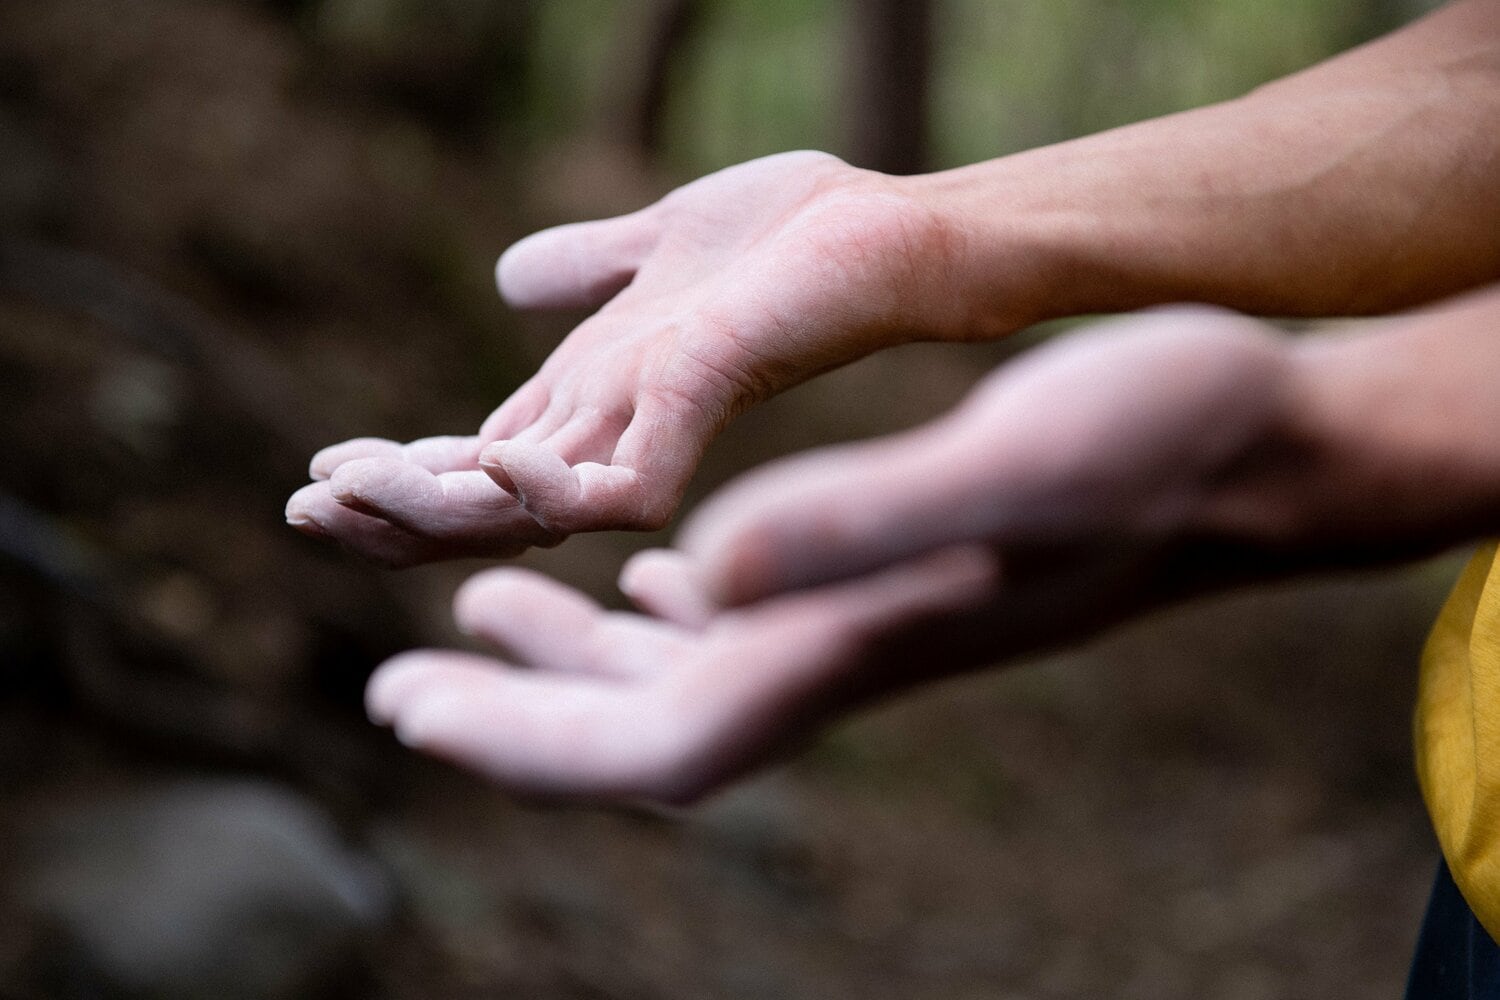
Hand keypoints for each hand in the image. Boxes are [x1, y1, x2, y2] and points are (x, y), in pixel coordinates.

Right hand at [288, 151, 957, 565]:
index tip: (315, 476)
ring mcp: (662, 432)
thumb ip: (586, 269)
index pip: (477, 469)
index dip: (399, 482)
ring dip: (435, 508)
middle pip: (486, 507)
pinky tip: (491, 458)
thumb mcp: (656, 244)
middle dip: (391, 514)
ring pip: (529, 511)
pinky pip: (621, 488)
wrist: (894, 227)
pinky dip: (550, 487)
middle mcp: (620, 435)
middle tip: (302, 507)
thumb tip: (510, 280)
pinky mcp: (709, 407)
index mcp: (598, 404)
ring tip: (349, 489)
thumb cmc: (794, 237)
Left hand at [366, 309, 1300, 801]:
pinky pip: (749, 612)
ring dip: (574, 658)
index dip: (525, 740)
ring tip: (480, 617)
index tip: (409, 710)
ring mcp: (866, 621)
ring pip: (686, 669)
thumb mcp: (1008, 469)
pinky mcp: (889, 576)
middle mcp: (843, 651)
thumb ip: (858, 523)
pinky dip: (671, 605)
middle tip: (400, 691)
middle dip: (519, 718)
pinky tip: (649, 574)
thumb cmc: (1154, 449)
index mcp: (849, 644)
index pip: (654, 741)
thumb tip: (700, 572)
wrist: (1248, 451)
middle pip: (647, 725)